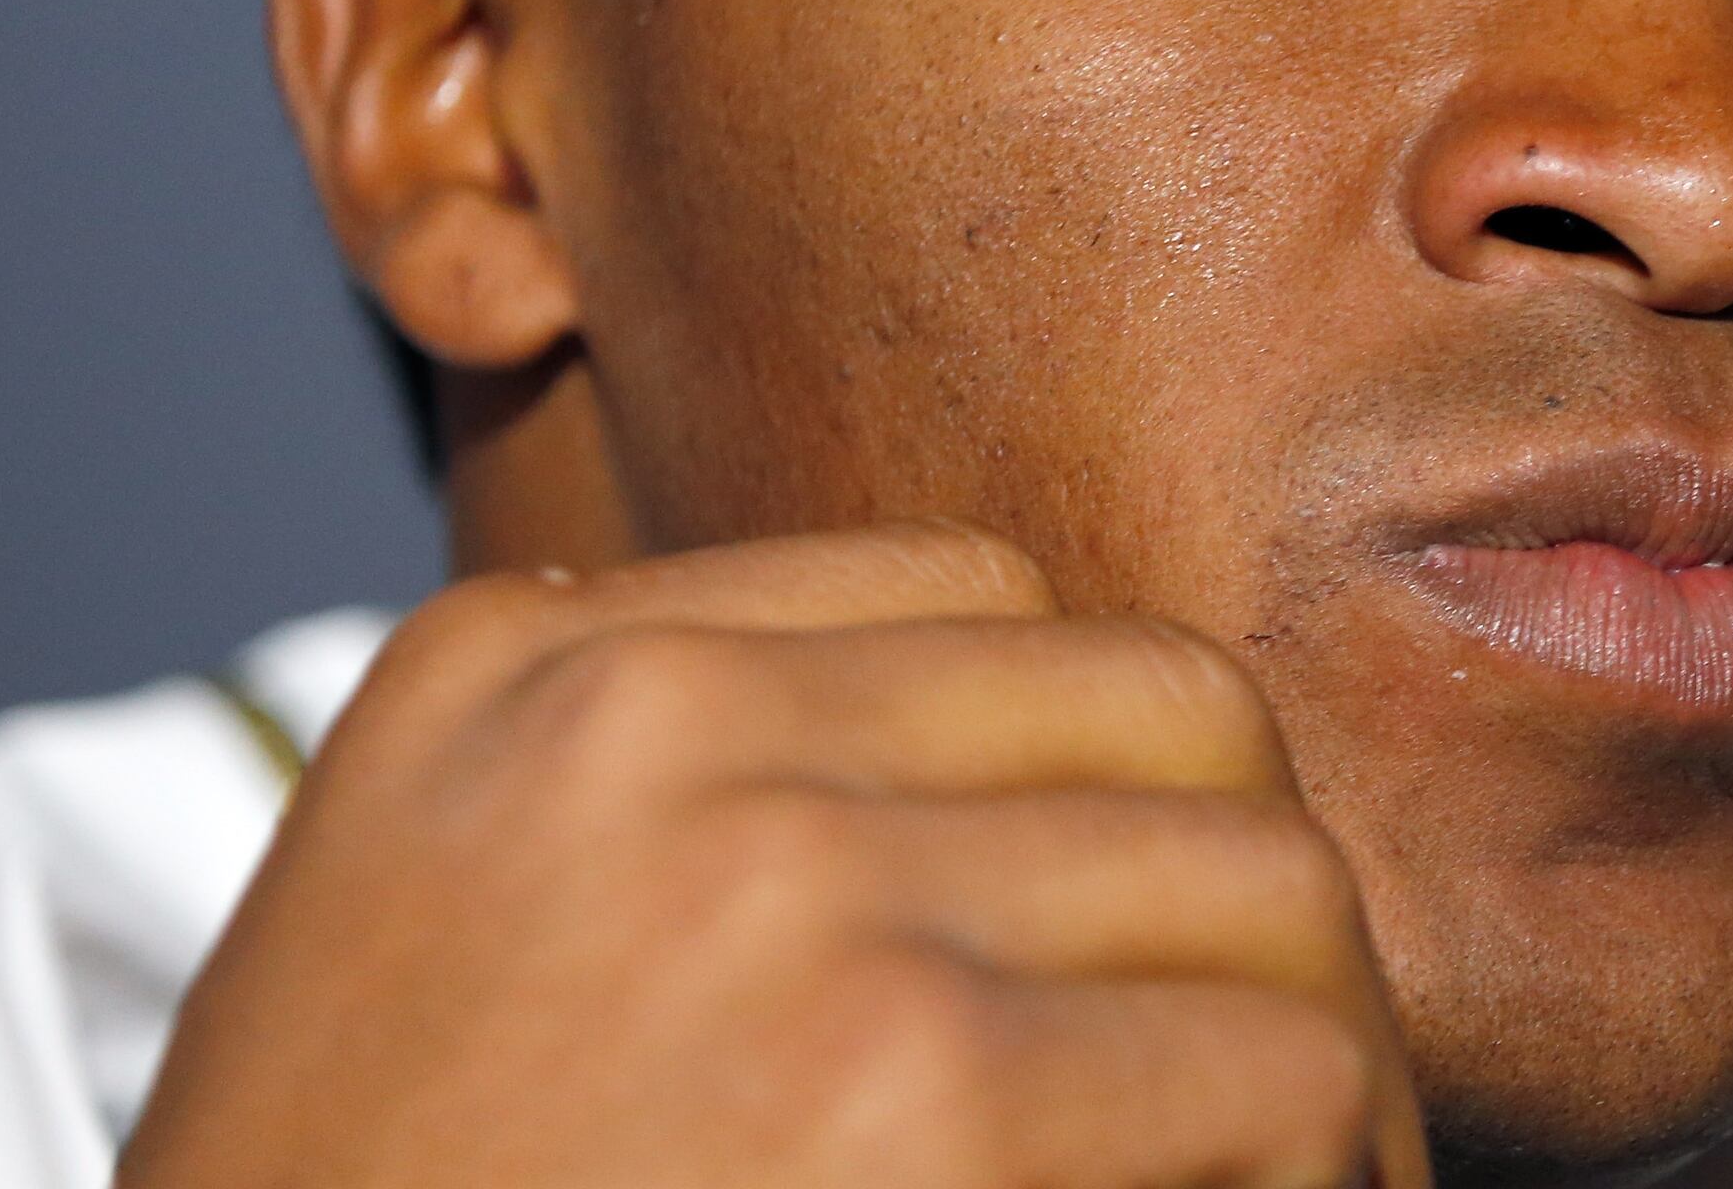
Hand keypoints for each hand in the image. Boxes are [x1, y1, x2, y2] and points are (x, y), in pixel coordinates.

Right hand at [120, 522, 1429, 1188]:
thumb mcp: (414, 934)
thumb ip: (638, 806)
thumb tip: (975, 803)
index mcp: (528, 670)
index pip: (981, 601)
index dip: (1099, 781)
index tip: (1127, 941)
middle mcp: (655, 729)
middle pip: (1162, 709)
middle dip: (1252, 895)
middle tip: (1275, 1062)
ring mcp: (786, 891)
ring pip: (1261, 878)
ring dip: (1319, 1042)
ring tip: (1300, 1172)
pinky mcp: (916, 1092)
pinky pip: (1274, 1068)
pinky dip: (1319, 1169)